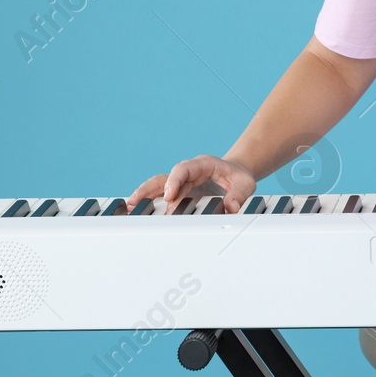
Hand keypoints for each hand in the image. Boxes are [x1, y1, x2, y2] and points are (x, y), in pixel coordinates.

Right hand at [127, 153, 257, 214]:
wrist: (235, 174)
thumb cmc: (238, 177)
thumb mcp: (246, 183)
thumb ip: (239, 193)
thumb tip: (231, 206)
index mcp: (202, 164)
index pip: (184, 168)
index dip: (175, 180)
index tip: (170, 195)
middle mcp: (188, 172)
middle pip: (165, 177)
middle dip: (150, 188)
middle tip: (137, 201)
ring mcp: (181, 182)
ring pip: (158, 185)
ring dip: (144, 195)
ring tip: (130, 207)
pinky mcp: (179, 192)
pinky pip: (161, 195)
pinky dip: (149, 202)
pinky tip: (137, 211)